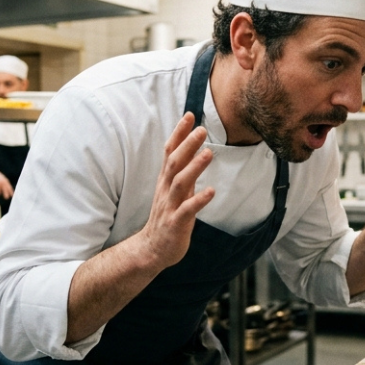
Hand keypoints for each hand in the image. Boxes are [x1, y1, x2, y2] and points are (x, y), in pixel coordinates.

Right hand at [0, 169, 13, 199]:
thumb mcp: (4, 180)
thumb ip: (8, 186)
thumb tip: (12, 194)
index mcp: (5, 181)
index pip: (9, 188)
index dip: (11, 192)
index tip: (12, 196)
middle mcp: (1, 182)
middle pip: (4, 190)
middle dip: (6, 195)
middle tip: (6, 198)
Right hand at [136, 112, 214, 269]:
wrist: (153, 249)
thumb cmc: (167, 217)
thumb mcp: (174, 191)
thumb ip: (183, 172)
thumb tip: (195, 151)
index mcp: (165, 181)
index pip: (169, 152)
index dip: (178, 133)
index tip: (189, 115)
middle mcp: (166, 190)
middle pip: (175, 163)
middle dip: (187, 145)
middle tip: (201, 129)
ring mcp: (170, 206)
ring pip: (180, 183)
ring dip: (195, 167)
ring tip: (209, 153)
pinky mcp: (176, 223)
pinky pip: (187, 210)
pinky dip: (199, 200)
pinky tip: (211, 191)